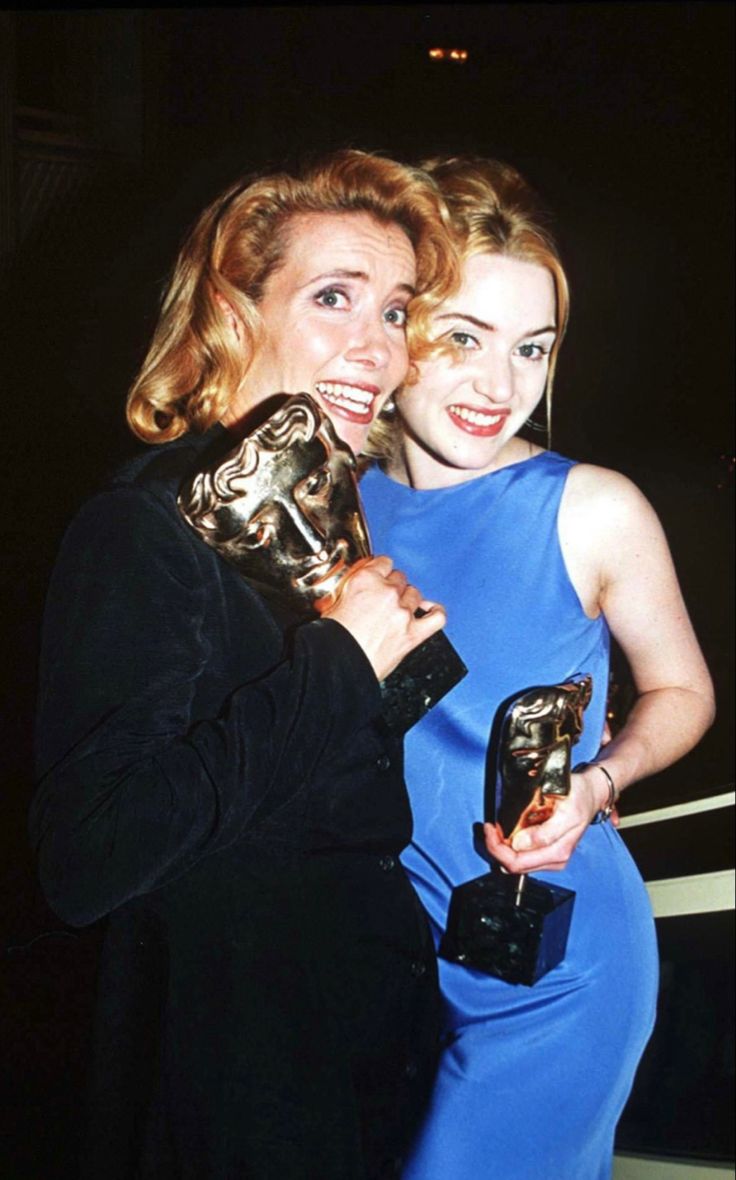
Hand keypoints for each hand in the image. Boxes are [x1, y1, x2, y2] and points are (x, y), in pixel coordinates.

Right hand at [322, 555, 445, 681]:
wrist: (338, 666)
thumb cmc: (331, 640)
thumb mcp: (332, 605)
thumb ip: (350, 593)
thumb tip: (355, 595)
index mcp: (365, 581)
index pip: (383, 562)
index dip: (381, 570)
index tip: (380, 575)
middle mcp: (387, 593)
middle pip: (400, 578)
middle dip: (393, 587)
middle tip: (384, 598)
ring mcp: (402, 613)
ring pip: (415, 594)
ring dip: (408, 599)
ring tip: (400, 606)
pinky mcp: (413, 634)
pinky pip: (436, 618)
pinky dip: (435, 612)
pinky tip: (429, 611)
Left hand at [480, 765, 609, 873]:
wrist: (591, 794)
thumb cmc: (580, 798)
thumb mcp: (566, 811)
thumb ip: (545, 833)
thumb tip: (519, 844)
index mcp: (558, 852)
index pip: (517, 862)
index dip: (497, 848)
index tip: (489, 827)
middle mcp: (554, 860)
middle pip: (514, 866)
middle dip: (496, 849)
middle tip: (487, 828)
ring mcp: (551, 858)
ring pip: (516, 864)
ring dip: (501, 848)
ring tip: (494, 829)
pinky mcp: (548, 853)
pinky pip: (523, 857)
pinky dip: (509, 847)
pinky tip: (506, 832)